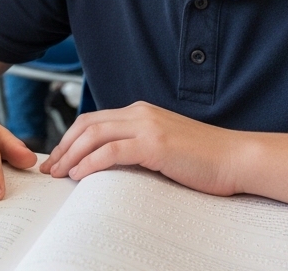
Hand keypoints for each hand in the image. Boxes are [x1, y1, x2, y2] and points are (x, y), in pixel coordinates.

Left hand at [40, 101, 244, 196]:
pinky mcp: (155, 144)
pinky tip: (80, 175)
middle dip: (63, 147)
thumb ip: (138, 146)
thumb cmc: (204, 159)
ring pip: (94, 135)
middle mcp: (140, 113)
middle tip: (50, 169)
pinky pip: (112, 151)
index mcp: (140, 112)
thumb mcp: (164, 146)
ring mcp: (147, 126)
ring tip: (60, 174)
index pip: (93, 120)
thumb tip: (109, 163)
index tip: (57, 159)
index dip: (70, 139)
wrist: (236, 158)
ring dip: (71, 155)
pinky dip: (91, 162)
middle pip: (87, 125)